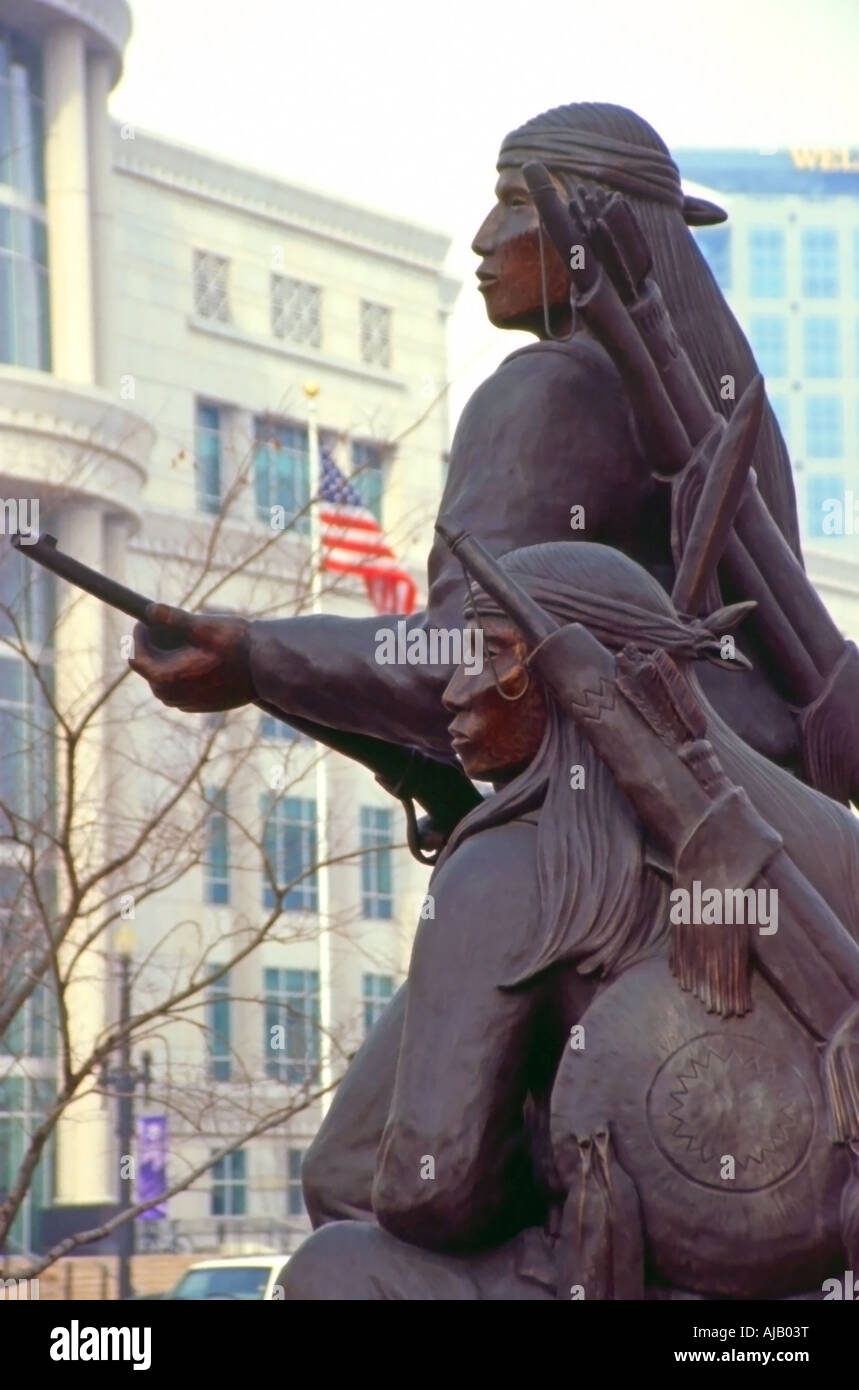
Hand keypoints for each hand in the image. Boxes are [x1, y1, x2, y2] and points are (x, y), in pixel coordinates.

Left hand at [127, 604, 254, 712]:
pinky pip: (178, 688)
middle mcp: (172, 695)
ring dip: (165, 660)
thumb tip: (149, 610)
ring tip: (180, 640)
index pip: (136, 656)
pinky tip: (195, 657)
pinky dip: (179, 672)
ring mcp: (186, 703)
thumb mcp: (203, 627)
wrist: (267, 670)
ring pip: (162, 680)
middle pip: (148, 669)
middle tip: (163, 626)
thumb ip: (173, 619)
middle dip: (152, 647)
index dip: (138, 635)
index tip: (147, 620)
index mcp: (167, 677)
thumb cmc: (236, 646)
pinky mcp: (199, 706)